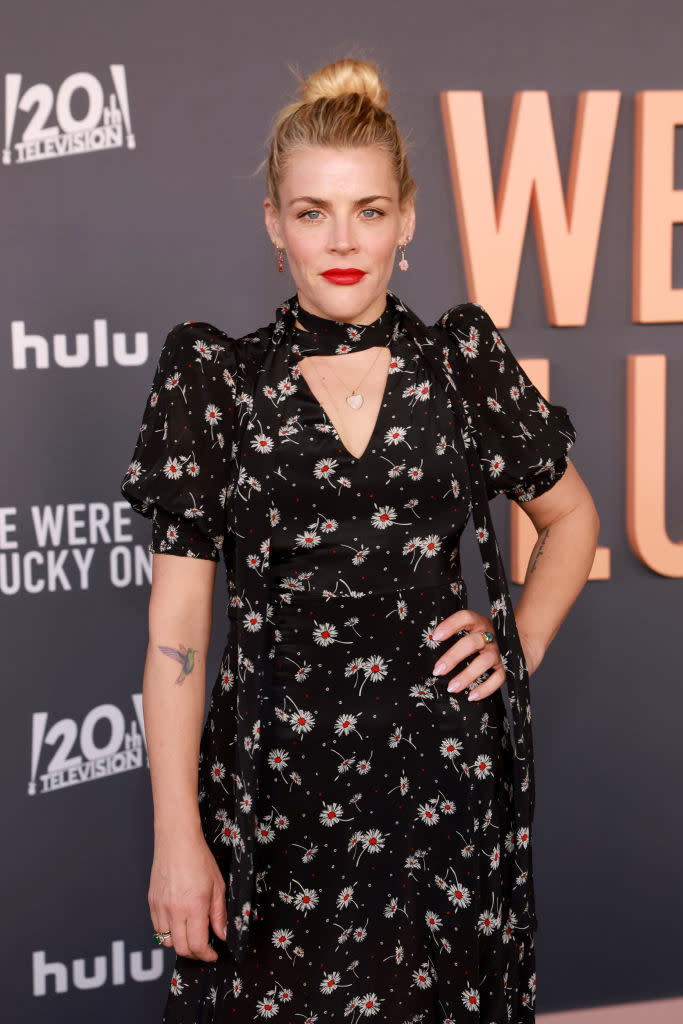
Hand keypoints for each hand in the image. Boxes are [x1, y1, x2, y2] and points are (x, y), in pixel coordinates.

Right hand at [149, 827, 226, 961]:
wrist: (177, 841)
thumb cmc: (199, 859)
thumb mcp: (218, 886)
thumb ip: (219, 914)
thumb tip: (222, 935)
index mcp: (194, 906)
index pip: (197, 945)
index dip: (206, 955)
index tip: (212, 955)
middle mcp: (175, 910)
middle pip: (180, 948)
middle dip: (194, 954)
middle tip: (203, 949)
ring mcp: (160, 907)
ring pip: (166, 941)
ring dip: (179, 943)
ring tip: (190, 934)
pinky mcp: (151, 902)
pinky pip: (157, 927)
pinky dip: (168, 931)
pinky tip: (178, 922)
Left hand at [432, 609, 505, 701]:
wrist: (518, 643)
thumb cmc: (482, 640)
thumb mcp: (472, 632)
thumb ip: (456, 637)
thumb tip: (429, 650)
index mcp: (478, 624)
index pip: (465, 618)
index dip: (451, 625)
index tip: (435, 636)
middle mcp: (489, 636)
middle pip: (471, 643)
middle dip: (453, 657)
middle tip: (438, 670)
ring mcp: (498, 652)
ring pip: (484, 662)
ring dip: (466, 676)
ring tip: (451, 687)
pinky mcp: (507, 667)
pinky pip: (498, 679)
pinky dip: (485, 688)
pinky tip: (472, 696)